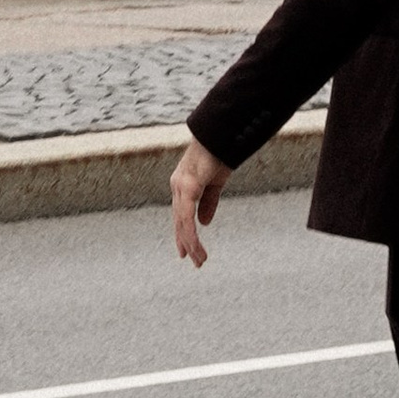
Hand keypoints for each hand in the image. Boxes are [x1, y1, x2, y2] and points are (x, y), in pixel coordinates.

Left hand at [170, 137, 231, 265]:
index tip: (185, 251)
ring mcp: (181, 187)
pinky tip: (194, 244)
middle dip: (186, 243)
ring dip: (190, 243)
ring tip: (199, 259)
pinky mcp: (187, 187)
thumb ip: (209, 202)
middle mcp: (178, 187)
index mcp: (183, 186)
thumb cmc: (218, 154)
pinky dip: (190, 232)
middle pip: (179, 222)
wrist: (221, 136)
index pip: (181, 215)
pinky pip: (187, 215)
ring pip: (182, 223)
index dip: (183, 233)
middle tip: (195, 261)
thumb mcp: (215, 183)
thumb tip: (204, 223)